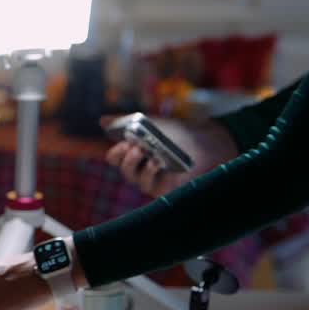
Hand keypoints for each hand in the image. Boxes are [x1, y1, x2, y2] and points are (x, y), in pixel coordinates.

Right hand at [100, 115, 236, 195]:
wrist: (206, 140)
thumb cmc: (179, 133)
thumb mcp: (152, 123)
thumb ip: (127, 121)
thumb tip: (102, 121)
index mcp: (135, 155)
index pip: (115, 158)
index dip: (116, 152)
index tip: (121, 143)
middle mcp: (141, 169)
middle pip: (123, 169)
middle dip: (125, 157)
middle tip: (132, 146)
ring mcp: (153, 181)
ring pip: (135, 178)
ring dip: (136, 164)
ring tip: (143, 151)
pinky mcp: (164, 189)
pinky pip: (150, 185)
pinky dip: (150, 172)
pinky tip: (156, 162)